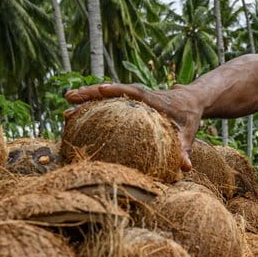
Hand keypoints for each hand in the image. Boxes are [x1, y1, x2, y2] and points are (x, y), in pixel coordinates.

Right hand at [64, 83, 200, 170]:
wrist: (191, 100)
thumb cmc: (189, 118)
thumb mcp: (189, 132)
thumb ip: (185, 149)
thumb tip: (185, 168)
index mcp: (154, 99)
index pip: (135, 92)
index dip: (118, 91)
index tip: (101, 89)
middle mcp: (140, 95)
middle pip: (113, 91)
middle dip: (91, 93)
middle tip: (69, 97)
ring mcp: (132, 97)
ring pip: (107, 94)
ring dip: (87, 96)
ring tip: (66, 101)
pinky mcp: (129, 101)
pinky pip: (108, 101)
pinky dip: (93, 104)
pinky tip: (75, 111)